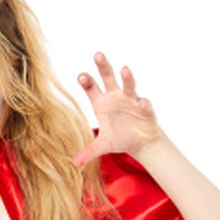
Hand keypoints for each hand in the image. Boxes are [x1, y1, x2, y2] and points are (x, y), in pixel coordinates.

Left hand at [72, 53, 164, 168]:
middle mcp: (115, 97)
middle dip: (103, 66)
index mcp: (101, 103)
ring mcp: (131, 100)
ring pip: (128, 85)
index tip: (81, 76)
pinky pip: (145, 104)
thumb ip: (90, 152)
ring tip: (125, 69)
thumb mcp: (103, 145)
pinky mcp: (145, 109)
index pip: (92, 89)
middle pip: (108, 78)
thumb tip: (75, 164)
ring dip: (127, 77)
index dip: (87, 82)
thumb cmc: (119, 138)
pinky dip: (145, 104)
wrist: (140, 142)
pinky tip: (144, 103)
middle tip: (97, 54)